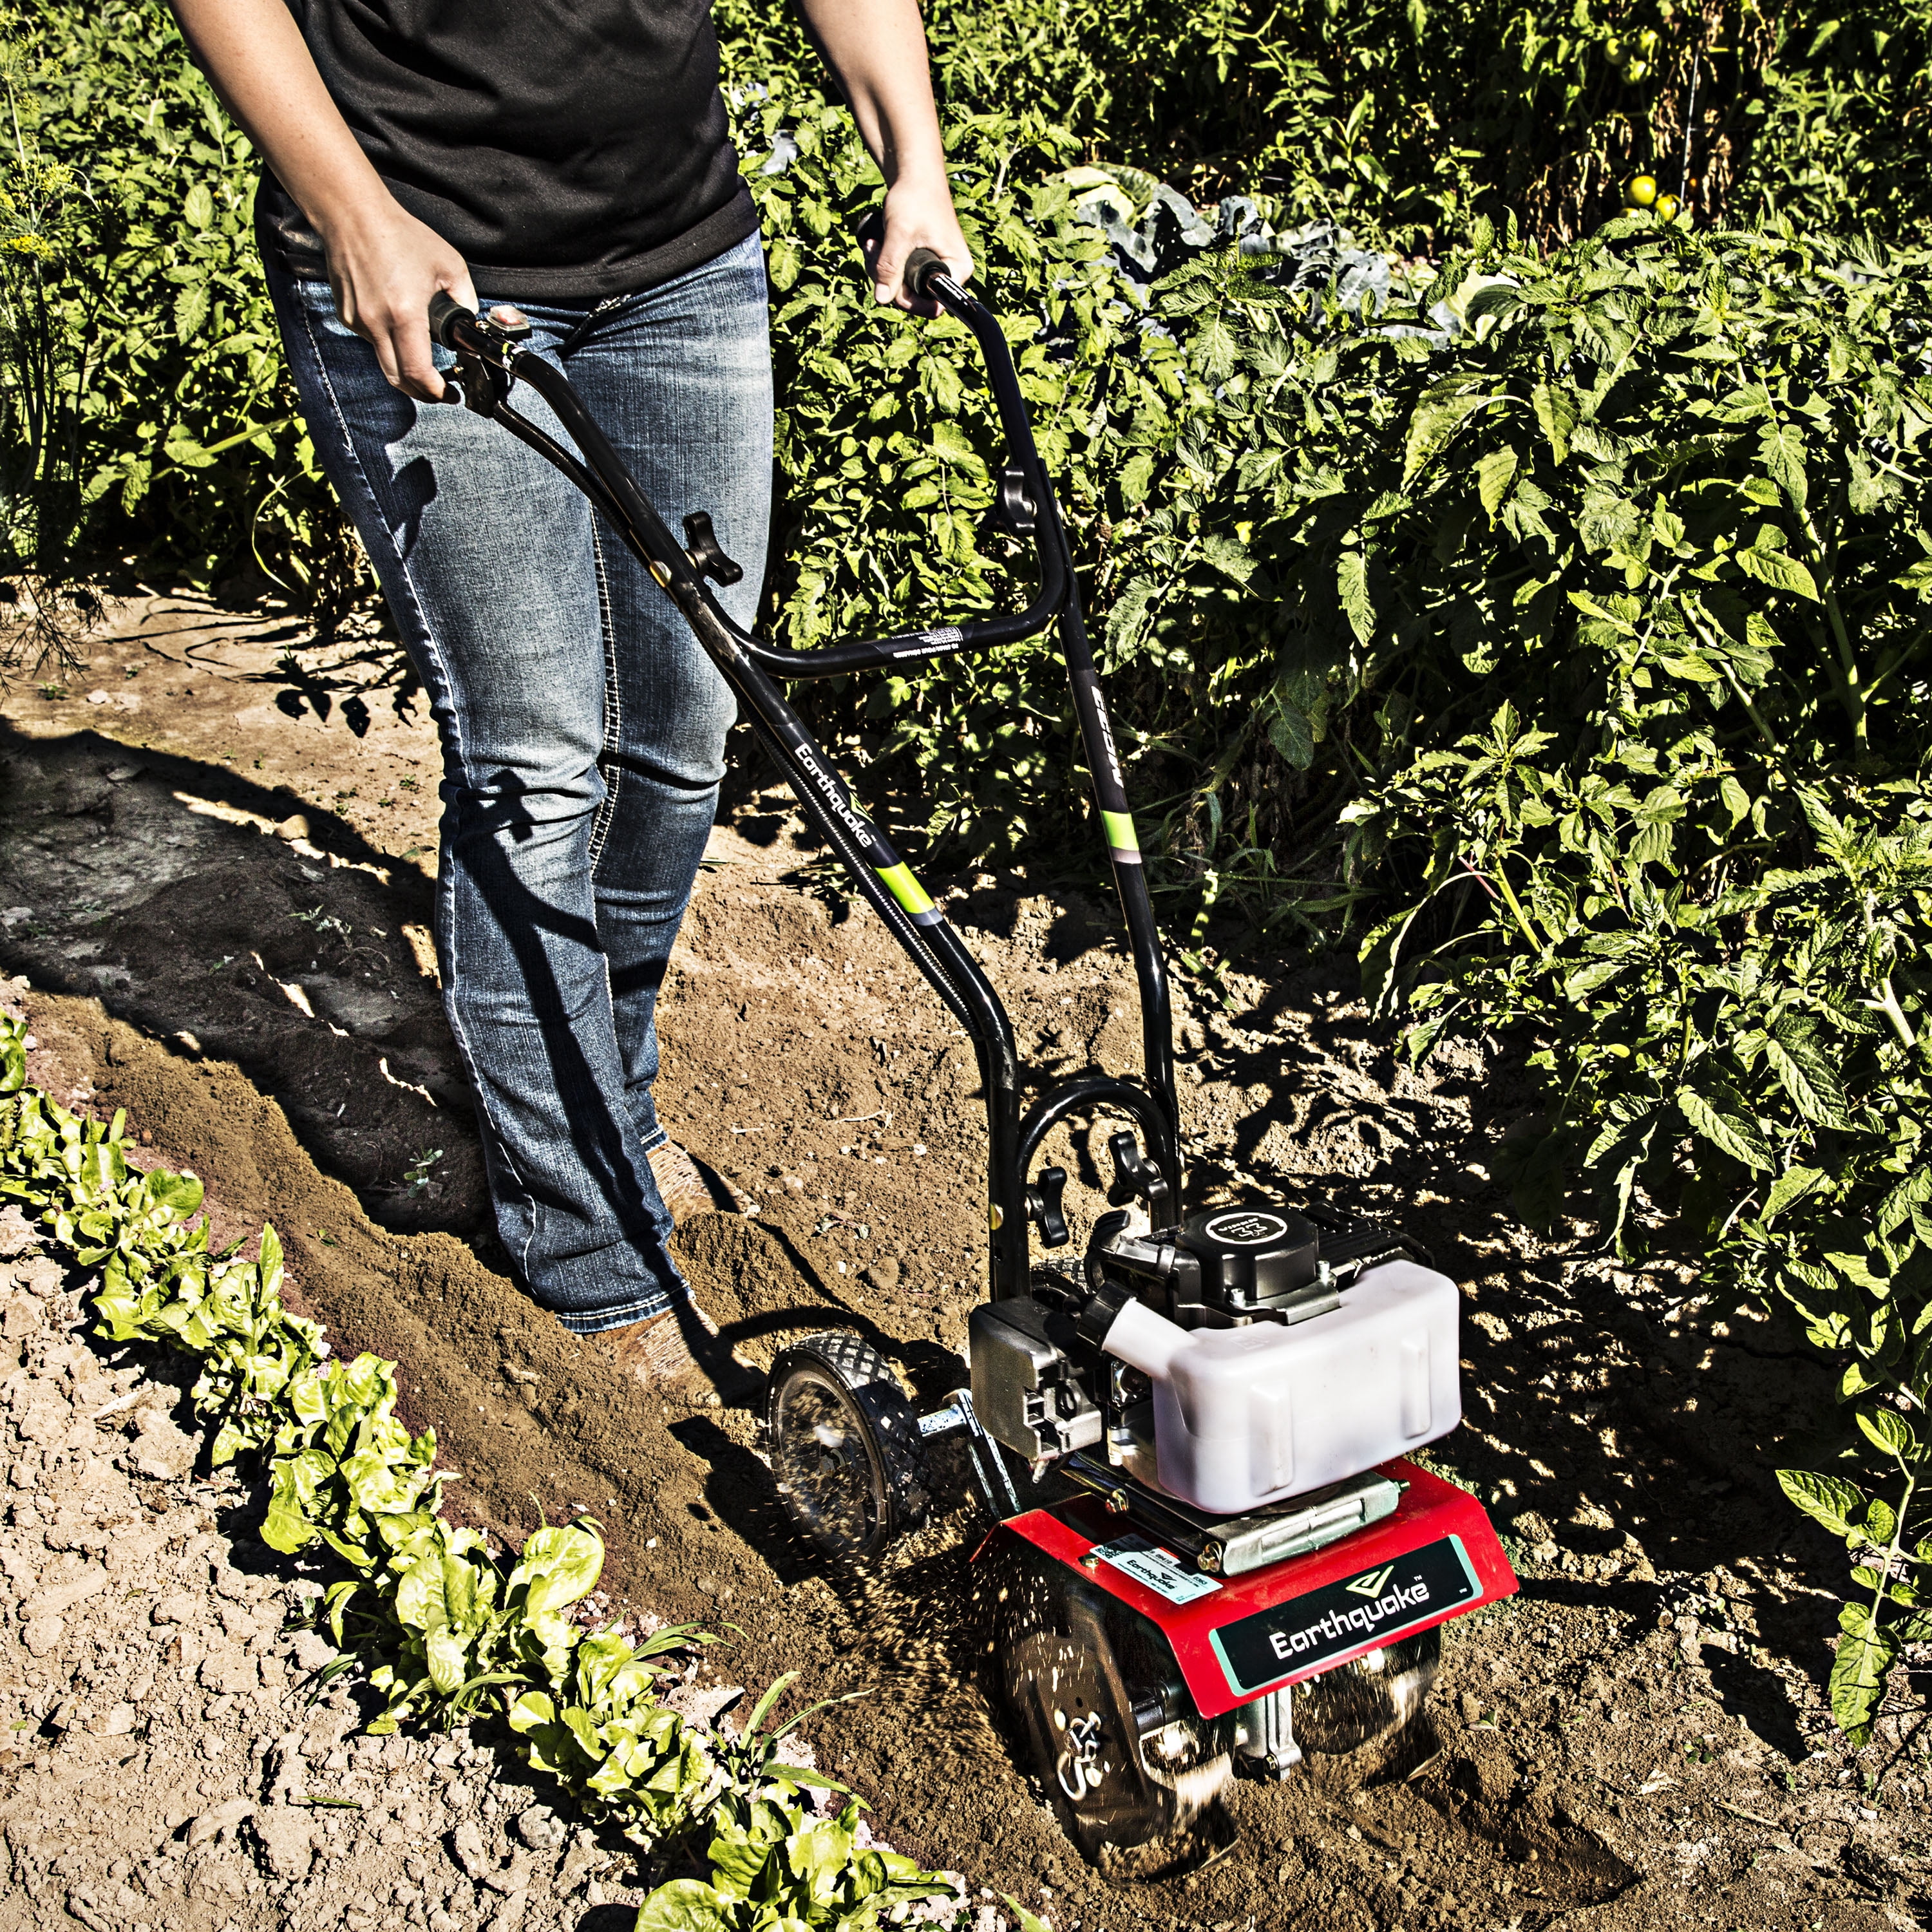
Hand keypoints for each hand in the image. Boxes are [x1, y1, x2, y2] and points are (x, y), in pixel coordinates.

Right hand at [320, 195, 476, 402]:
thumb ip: (465, 298)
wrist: (353, 215)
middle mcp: (376, 322)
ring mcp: (358, 320)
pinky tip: (398, 325)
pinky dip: (388, 344)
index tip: (450, 394)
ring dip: (405, 368)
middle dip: (422, 392)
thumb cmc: (401, 235)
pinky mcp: (347, 315)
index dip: (436, 391)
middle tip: (439, 391)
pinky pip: (371, 341)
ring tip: (423, 362)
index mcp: (405, 313)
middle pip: (398, 379)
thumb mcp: (449, 265)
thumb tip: (468, 323)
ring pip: (384, 361)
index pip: (419, 372)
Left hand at [862, 172, 972, 315]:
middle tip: (873, 253)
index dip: (908, 301)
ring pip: (902, 287)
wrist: (914, 174)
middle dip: (888, 280)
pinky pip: (899, 274)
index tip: (888, 283)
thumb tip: (881, 299)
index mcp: (957, 269)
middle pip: (914, 298)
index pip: (934, 306)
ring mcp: (934, 267)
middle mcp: (950, 272)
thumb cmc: (914, 198)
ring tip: (872, 245)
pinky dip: (884, 263)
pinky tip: (875, 245)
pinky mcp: (921, 261)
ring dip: (881, 270)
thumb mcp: (900, 234)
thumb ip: (890, 267)